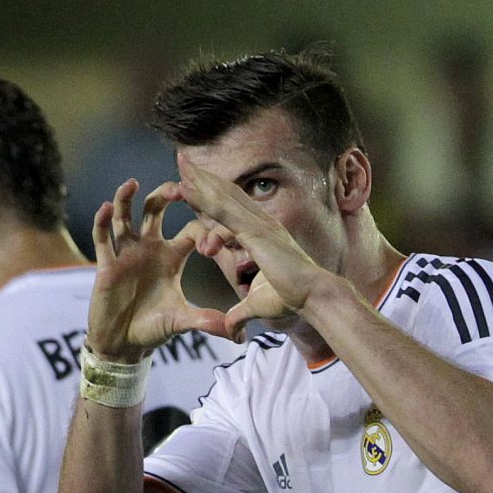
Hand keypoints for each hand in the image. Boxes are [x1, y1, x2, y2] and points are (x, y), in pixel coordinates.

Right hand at [86, 179, 228, 361]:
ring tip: (133, 183)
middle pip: (156, 209)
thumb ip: (206, 320)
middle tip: (177, 187)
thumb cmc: (153, 328)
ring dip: (127, 198)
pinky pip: (102, 237)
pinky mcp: (106, 264)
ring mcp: (126, 253)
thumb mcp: (182, 321)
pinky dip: (102, 221)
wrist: (124, 344)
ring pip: (125, 216)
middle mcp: (150, 248)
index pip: (191, 230)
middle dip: (165, 195)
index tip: (211, 243)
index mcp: (172, 257)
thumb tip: (236, 333)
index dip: (203, 230)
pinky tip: (106, 207)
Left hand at [177, 157, 338, 339]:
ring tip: (179, 162)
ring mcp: (258, 224)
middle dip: (204, 177)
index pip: (233, 208)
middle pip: (227, 193)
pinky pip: (223, 211)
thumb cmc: (292, 300)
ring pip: (222, 196)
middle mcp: (261, 223)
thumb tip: (231, 332)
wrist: (313, 296)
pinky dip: (203, 198)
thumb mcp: (257, 306)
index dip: (214, 194)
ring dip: (199, 179)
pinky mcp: (254, 232)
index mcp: (263, 234)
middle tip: (183, 159)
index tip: (195, 185)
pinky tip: (184, 187)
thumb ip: (240, 315)